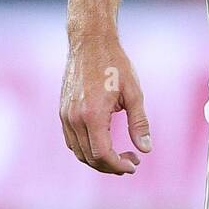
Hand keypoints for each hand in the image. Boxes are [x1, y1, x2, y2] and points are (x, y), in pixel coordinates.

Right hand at [60, 33, 150, 174]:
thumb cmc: (115, 64)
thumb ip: (139, 123)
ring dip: (98, 160)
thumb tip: (146, 149)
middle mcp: (75, 118)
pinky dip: (86, 149)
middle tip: (131, 162)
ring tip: (120, 156)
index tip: (133, 165)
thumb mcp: (134, 92)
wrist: (90, 42)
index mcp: (93, 114)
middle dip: (111, 166)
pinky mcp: (63, 111)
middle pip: (89, 157)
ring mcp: (65, 115)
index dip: (118, 165)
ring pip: (78, 151)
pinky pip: (71, 140)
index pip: (102, 154)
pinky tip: (104, 143)